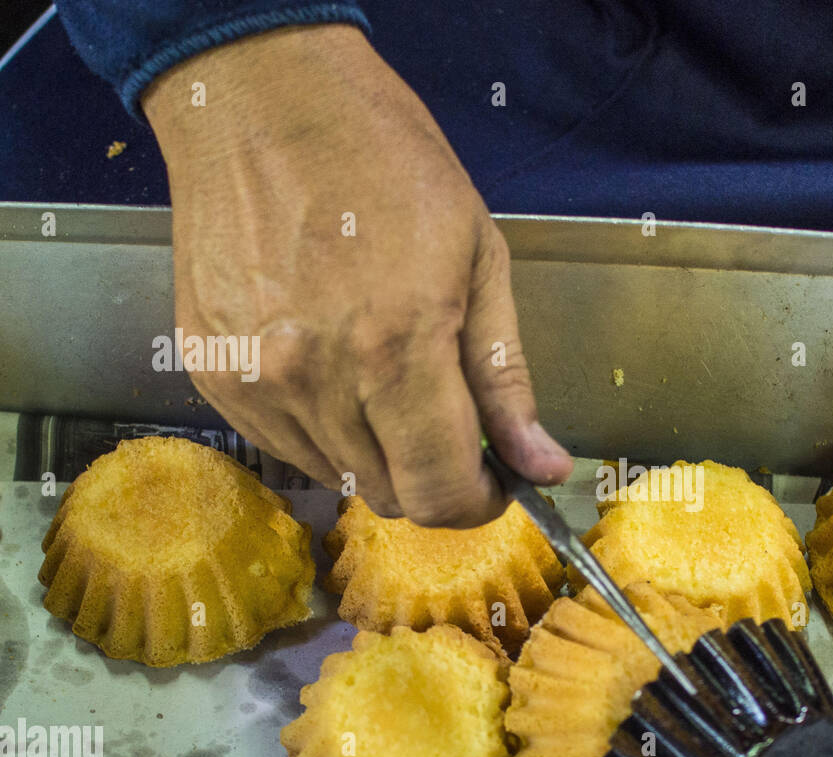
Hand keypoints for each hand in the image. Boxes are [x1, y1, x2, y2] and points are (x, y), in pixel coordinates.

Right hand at [142, 24, 571, 525]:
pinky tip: (334, 366)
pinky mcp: (212, 374)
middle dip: (434, 475)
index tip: (493, 480)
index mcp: (397, 347)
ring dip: (379, 452)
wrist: (261, 101)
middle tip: (448, 419)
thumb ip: (508, 380)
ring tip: (385, 374)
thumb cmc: (383, 162)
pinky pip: (285, 445)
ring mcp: (254, 380)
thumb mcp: (479, 259)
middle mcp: (316, 378)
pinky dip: (323, 430)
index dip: (478, 502)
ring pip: (339, 476)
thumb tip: (542, 468)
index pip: (441, 493)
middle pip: (391, 495)